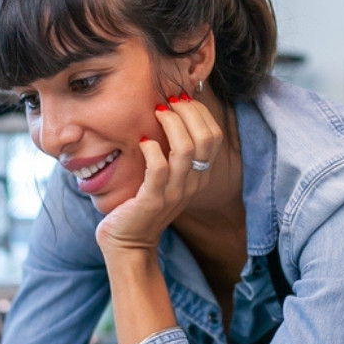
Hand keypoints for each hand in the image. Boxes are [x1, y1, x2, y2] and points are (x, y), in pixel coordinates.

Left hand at [95, 93, 223, 253]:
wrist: (129, 244)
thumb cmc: (142, 205)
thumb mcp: (166, 178)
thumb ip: (173, 154)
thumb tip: (171, 114)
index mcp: (199, 176)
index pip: (213, 136)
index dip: (199, 112)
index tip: (180, 100)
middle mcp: (192, 183)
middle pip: (206, 138)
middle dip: (188, 112)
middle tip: (168, 102)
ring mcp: (174, 193)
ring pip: (186, 149)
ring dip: (172, 124)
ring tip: (157, 113)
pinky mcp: (152, 200)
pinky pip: (158, 167)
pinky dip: (152, 148)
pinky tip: (143, 142)